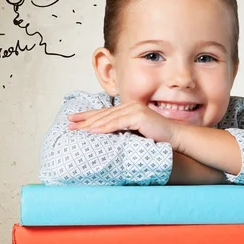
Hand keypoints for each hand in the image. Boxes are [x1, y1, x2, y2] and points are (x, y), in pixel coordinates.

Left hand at [67, 102, 181, 147]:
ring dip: (91, 124)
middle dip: (85, 119)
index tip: (73, 120)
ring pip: (108, 118)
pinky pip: (118, 122)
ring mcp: (134, 109)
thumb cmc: (157, 137)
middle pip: (103, 114)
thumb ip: (123, 130)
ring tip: (78, 129)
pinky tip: (94, 131)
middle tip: (69, 124)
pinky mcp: (138, 116)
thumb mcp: (135, 132)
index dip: (88, 116)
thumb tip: (106, 137)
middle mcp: (130, 105)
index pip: (104, 112)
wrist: (174, 136)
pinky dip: (105, 127)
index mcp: (128, 108)